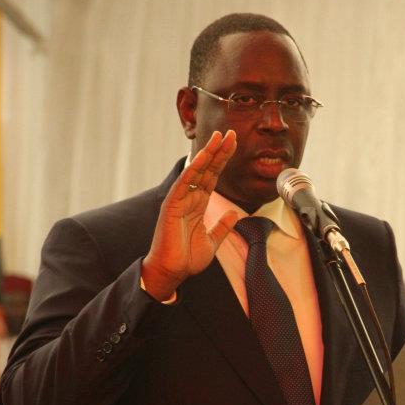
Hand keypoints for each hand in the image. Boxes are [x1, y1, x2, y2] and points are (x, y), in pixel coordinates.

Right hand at [141, 130, 238, 299]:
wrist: (172, 272)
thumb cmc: (187, 259)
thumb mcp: (212, 242)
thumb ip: (222, 227)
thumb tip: (233, 214)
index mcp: (198, 205)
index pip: (212, 177)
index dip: (223, 161)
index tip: (233, 144)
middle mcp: (189, 198)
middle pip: (206, 169)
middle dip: (219, 151)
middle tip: (230, 132)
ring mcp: (179, 200)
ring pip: (196, 171)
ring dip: (208, 153)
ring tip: (219, 136)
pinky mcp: (172, 205)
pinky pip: (184, 183)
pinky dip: (193, 168)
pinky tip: (203, 155)